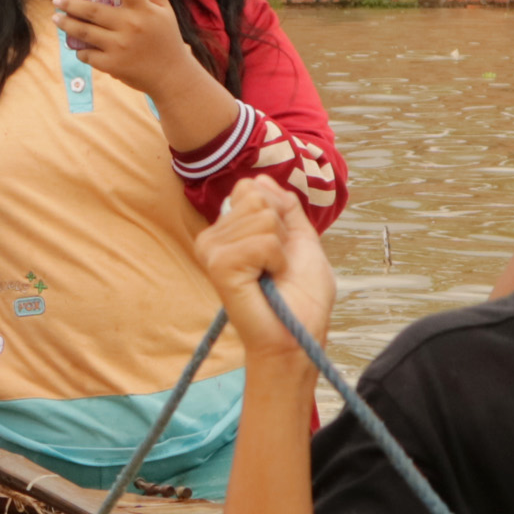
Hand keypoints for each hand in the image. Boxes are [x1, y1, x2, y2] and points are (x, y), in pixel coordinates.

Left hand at [56, 0, 202, 103]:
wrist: (172, 76)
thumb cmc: (168, 40)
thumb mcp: (165, 11)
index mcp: (144, 10)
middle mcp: (130, 26)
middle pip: (92, 10)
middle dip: (70, 4)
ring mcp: (119, 46)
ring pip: (84, 32)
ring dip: (67, 24)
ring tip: (56, 18)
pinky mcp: (112, 65)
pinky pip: (88, 54)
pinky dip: (80, 50)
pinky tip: (77, 45)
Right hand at [200, 185, 332, 354]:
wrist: (298, 334)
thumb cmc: (301, 297)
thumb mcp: (301, 240)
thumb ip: (284, 207)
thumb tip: (260, 178)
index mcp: (230, 231)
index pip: (251, 188)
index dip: (278, 213)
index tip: (281, 247)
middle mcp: (214, 237)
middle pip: (256, 197)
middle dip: (280, 230)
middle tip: (277, 264)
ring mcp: (212, 250)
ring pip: (262, 217)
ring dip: (279, 249)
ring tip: (272, 274)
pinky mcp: (219, 266)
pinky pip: (261, 241)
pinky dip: (275, 260)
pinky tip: (266, 280)